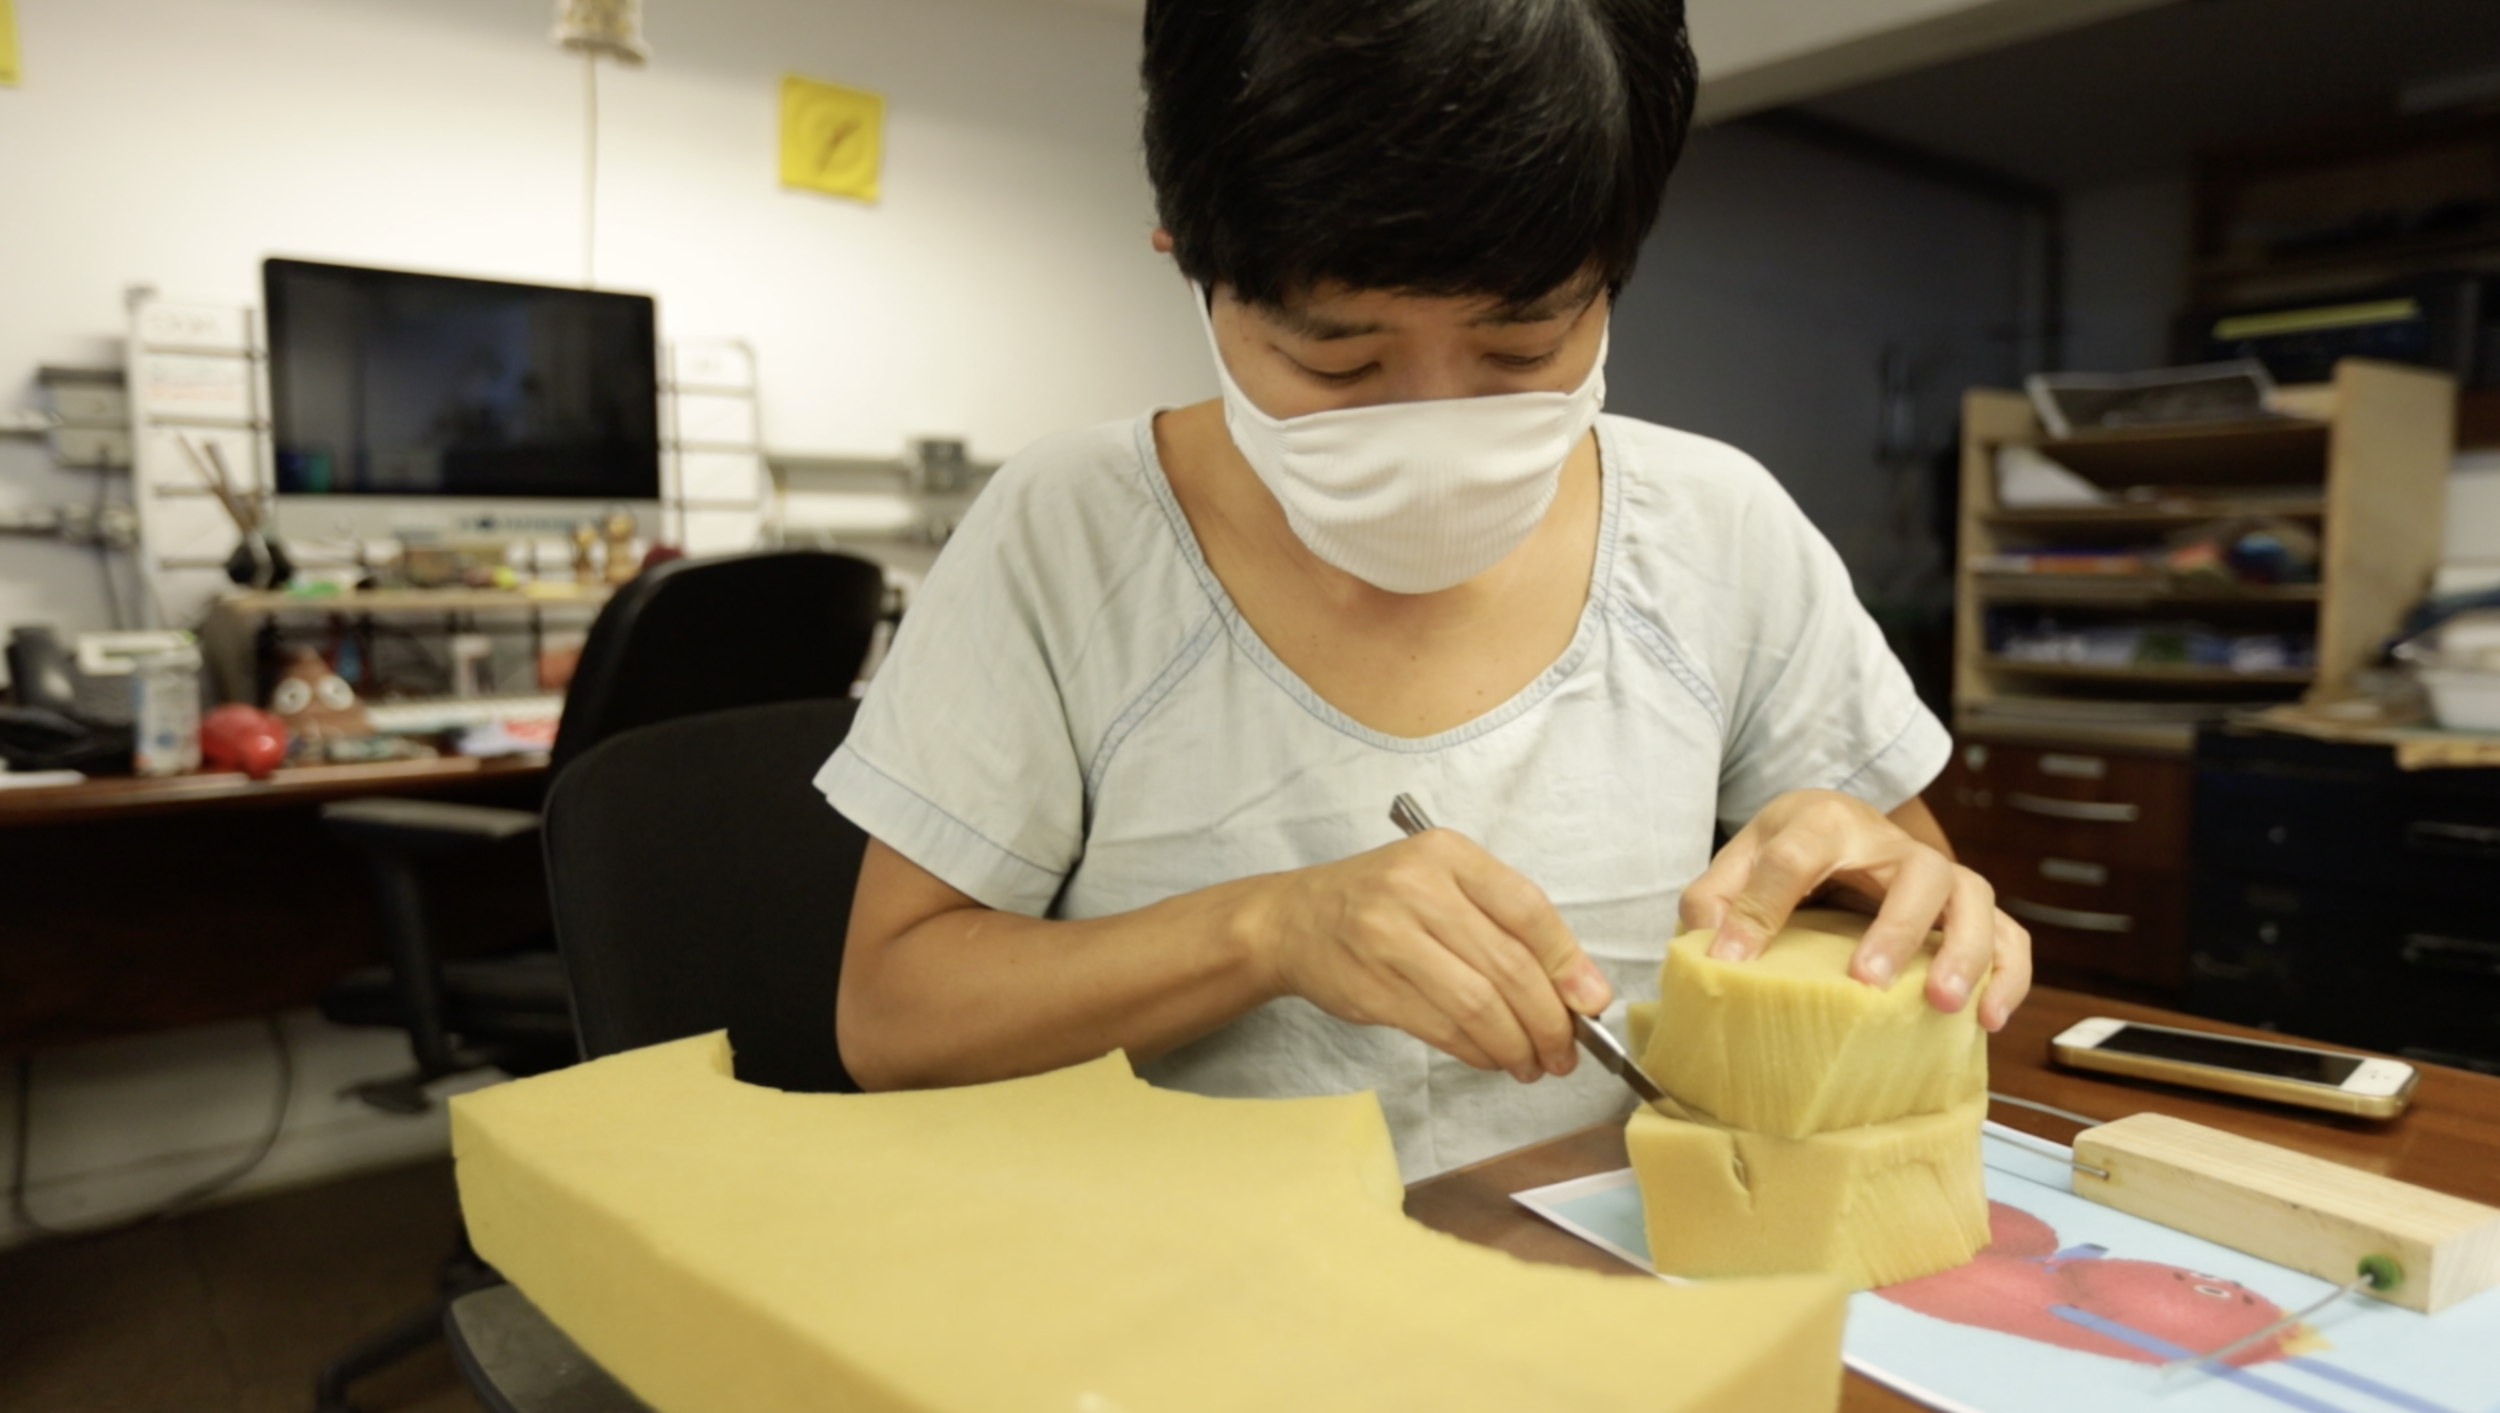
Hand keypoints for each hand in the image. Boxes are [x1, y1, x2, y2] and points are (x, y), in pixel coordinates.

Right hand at [1247, 829, 1611, 1082]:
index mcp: (1447, 855)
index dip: (1568, 962)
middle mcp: (1417, 890)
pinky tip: (1494, 1058)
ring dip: (1516, 1045)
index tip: (1592, 1003)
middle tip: (1565, 1051)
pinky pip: (1443, 1029)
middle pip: (1507, 966)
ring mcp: (1388, 939)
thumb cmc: (1383, 900)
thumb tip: (1580, 989)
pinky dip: (1479, 1052)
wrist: (1293, 920)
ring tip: (1533, 1063)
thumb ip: (1506, 923)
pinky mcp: (1371, 987)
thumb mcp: (1443, 882)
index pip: (1527, 908)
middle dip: (1548, 1020)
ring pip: (1478, 1005)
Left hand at [1679, 790, 2031, 1030]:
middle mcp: (1894, 845)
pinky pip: (2010, 937)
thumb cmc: (1791, 850)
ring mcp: (1939, 876)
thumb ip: (1717, 897)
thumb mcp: (1742, 858)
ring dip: (1964, 952)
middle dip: (1897, 928)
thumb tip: (1711, 951)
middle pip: (1918, 872)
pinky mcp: (1967, 910)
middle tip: (1868, 980)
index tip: (1732, 961)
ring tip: (1943, 1003)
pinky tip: (1988, 1020)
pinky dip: (2009, 976)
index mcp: (1826, 822)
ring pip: (1974, 899)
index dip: (1760, 910)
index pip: (1795, 858)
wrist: (1839, 828)